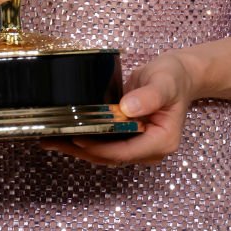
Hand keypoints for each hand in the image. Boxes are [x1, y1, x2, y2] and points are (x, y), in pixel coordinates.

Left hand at [39, 50, 196, 165]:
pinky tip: (66, 132)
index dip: (100, 146)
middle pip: (111, 156)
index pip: (125, 151)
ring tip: (51, 139)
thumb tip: (127, 108)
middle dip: (82, 151)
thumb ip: (148, 96)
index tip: (78, 136)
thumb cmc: (174, 77)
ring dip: (79, 148)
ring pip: (105, 152)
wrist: (178, 74)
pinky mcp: (128, 136)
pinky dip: (86, 138)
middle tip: (53, 141)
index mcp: (161, 141)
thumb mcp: (164, 82)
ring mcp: (138, 144)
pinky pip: (105, 142)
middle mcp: (149, 148)